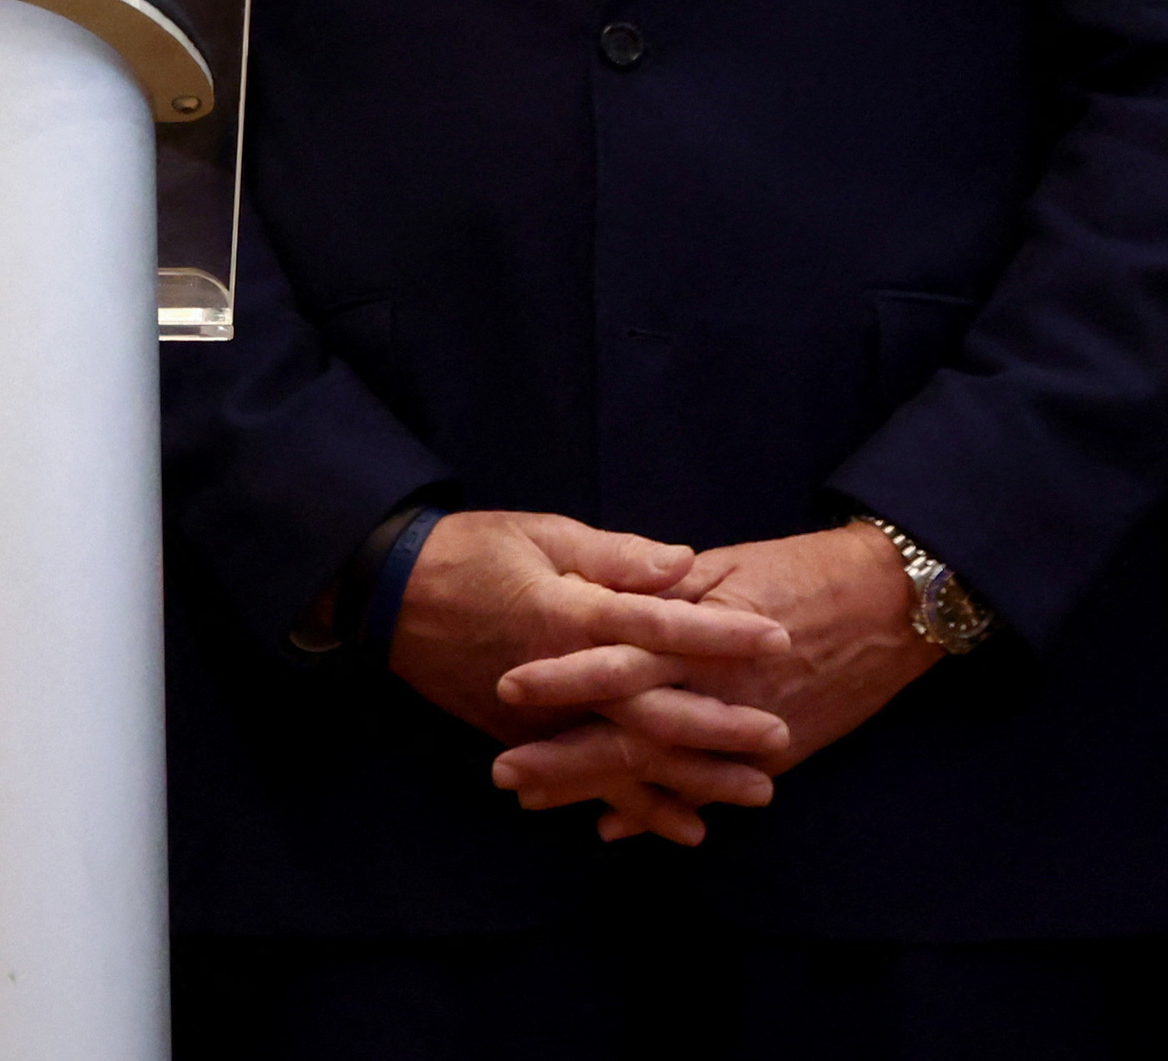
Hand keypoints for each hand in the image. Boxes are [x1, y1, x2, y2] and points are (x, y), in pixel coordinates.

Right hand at [389, 509, 789, 846]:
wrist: (388, 596)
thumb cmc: (468, 551)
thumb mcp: (540, 534)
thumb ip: (613, 556)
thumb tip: (682, 564)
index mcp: (570, 613)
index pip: (659, 626)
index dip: (720, 633)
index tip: (778, 638)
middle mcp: (563, 676)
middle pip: (654, 708)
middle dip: (720, 725)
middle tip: (781, 737)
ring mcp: (543, 717)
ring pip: (630, 755)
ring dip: (696, 777)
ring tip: (758, 792)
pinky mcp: (524, 739)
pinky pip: (589, 780)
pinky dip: (636, 806)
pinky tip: (684, 828)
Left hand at [493, 523, 938, 814]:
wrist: (891, 606)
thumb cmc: (797, 572)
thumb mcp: (721, 568)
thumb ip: (656, 589)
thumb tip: (595, 600)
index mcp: (700, 635)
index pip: (619, 660)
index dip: (564, 678)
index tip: (505, 690)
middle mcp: (721, 691)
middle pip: (632, 732)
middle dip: (566, 757)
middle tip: (503, 774)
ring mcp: (750, 732)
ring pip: (662, 770)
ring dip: (600, 789)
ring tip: (536, 802)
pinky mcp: (775, 755)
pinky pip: (707, 787)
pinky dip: (660, 808)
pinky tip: (616, 826)